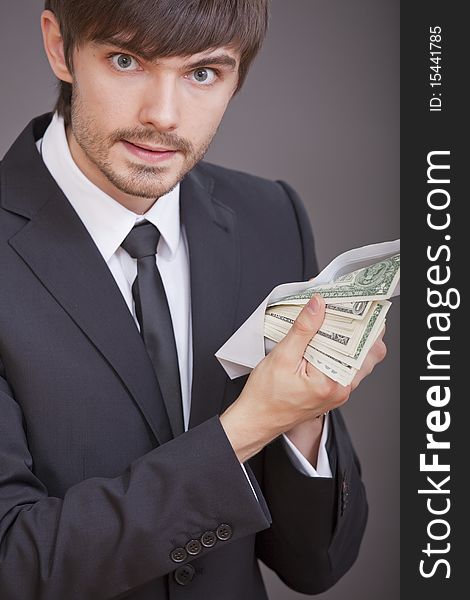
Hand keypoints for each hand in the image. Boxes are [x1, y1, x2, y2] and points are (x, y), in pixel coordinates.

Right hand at [220, 295, 349, 461]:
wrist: (256, 420)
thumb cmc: (266, 396)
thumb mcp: (282, 357)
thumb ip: (303, 329)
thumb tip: (318, 305)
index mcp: (334, 382)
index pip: (363, 345)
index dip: (362, 320)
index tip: (354, 302)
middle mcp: (342, 388)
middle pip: (368, 351)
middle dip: (359, 326)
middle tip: (344, 308)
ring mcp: (339, 391)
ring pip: (358, 358)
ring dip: (350, 338)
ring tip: (332, 320)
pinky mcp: (333, 390)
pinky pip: (345, 365)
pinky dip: (340, 349)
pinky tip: (325, 338)